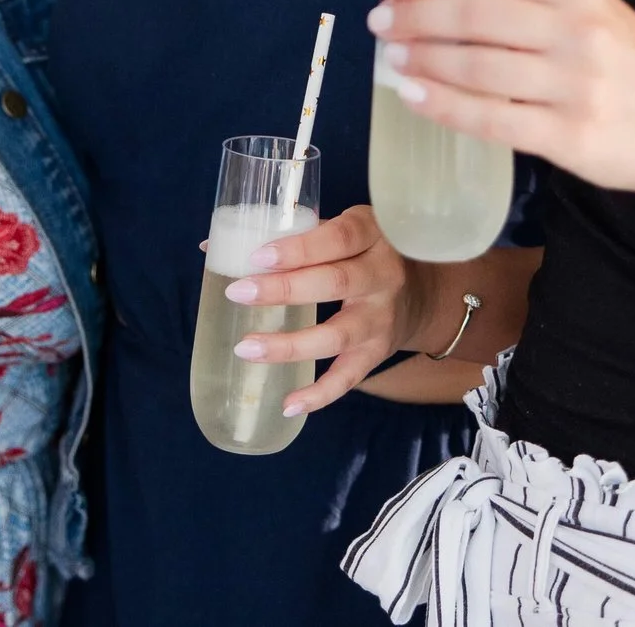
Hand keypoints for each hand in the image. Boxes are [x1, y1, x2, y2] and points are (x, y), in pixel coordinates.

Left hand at [224, 204, 425, 418]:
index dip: (298, 249)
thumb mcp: (341, 230)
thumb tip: (212, 246)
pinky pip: (349, 378)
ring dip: (289, 345)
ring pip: (336, 335)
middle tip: (238, 292)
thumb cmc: (363, 252)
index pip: (338, 238)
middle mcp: (382, 275)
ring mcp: (381, 318)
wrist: (421, 293)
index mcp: (371, 234)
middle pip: (334, 283)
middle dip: (283, 290)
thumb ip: (288, 235)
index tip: (257, 256)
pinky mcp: (378, 353)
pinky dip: (320, 394)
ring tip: (246, 348)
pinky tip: (288, 403)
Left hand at [369, 0, 634, 199]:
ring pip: (476, 65)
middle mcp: (578, 33)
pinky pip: (491, 119)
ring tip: (389, 56)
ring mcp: (576, 87)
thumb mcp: (595, 9)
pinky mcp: (571, 137)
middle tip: (378, 20)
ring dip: (422, 58)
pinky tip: (413, 97)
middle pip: (474, 15)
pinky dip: (444, 106)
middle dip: (413, 15)